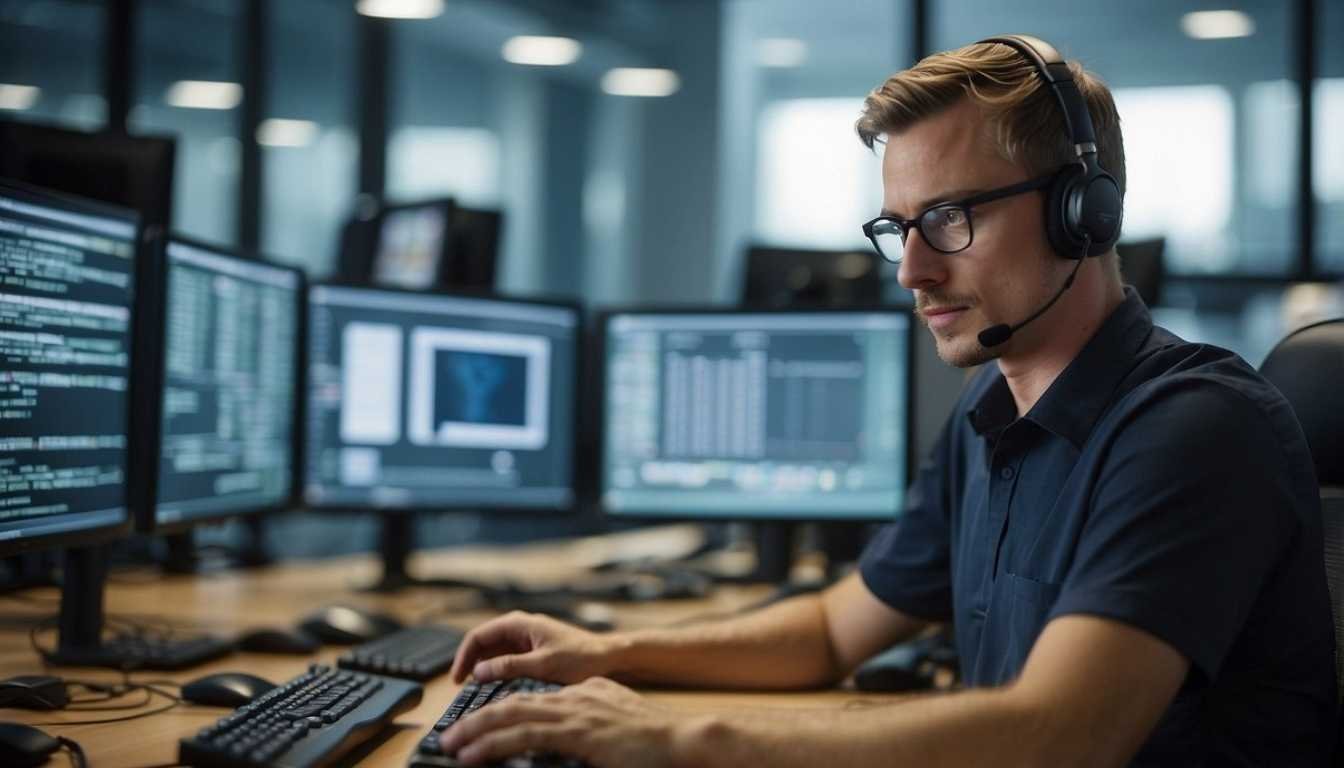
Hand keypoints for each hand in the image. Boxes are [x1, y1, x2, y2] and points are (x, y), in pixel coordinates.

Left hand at [439, 677, 695, 767]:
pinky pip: (522, 737)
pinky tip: (473, 755)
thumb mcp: (618, 726)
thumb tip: (574, 741)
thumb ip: (593, 728)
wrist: (683, 739)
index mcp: (584, 694)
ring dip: (475, 732)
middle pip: (512, 703)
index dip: (500, 712)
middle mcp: (574, 697)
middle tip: (451, 736)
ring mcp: (573, 712)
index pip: (531, 700)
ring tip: (451, 745)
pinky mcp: (575, 732)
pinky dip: (491, 745)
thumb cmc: (658, 742)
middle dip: (477, 720)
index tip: (480, 726)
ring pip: (509, 717)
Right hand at [449, 611, 621, 683]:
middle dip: (470, 662)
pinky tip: (494, 686)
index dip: (464, 656)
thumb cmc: (581, 658)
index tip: (457, 678)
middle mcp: (520, 627)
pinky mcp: (532, 650)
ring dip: (482, 667)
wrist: (608, 658)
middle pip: (483, 643)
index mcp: (520, 623)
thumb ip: (509, 667)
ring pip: (493, 651)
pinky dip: (496, 670)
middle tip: (461, 686)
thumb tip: (479, 671)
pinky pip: (506, 658)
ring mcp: (525, 639)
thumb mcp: (543, 665)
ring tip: (475, 689)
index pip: (479, 635)